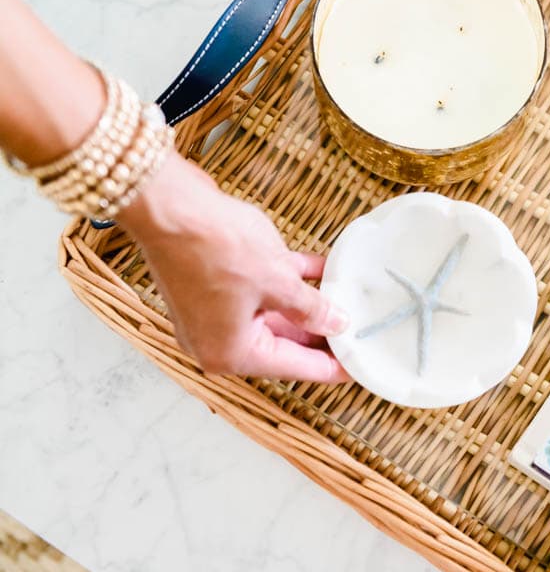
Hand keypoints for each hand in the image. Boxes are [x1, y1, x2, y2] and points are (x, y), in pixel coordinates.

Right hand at [117, 151, 349, 382]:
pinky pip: (263, 289)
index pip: (295, 367)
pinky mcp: (215, 284)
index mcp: (231, 352)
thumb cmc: (212, 246)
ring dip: (308, 305)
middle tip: (359, 333)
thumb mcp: (277, 282)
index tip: (358, 368)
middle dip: (322, 335)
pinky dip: (291, 281)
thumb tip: (335, 324)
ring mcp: (215, 311)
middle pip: (284, 344)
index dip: (332, 366)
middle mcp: (219, 339)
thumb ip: (311, 308)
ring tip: (346, 302)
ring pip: (275, 315)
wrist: (168, 204)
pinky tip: (323, 269)